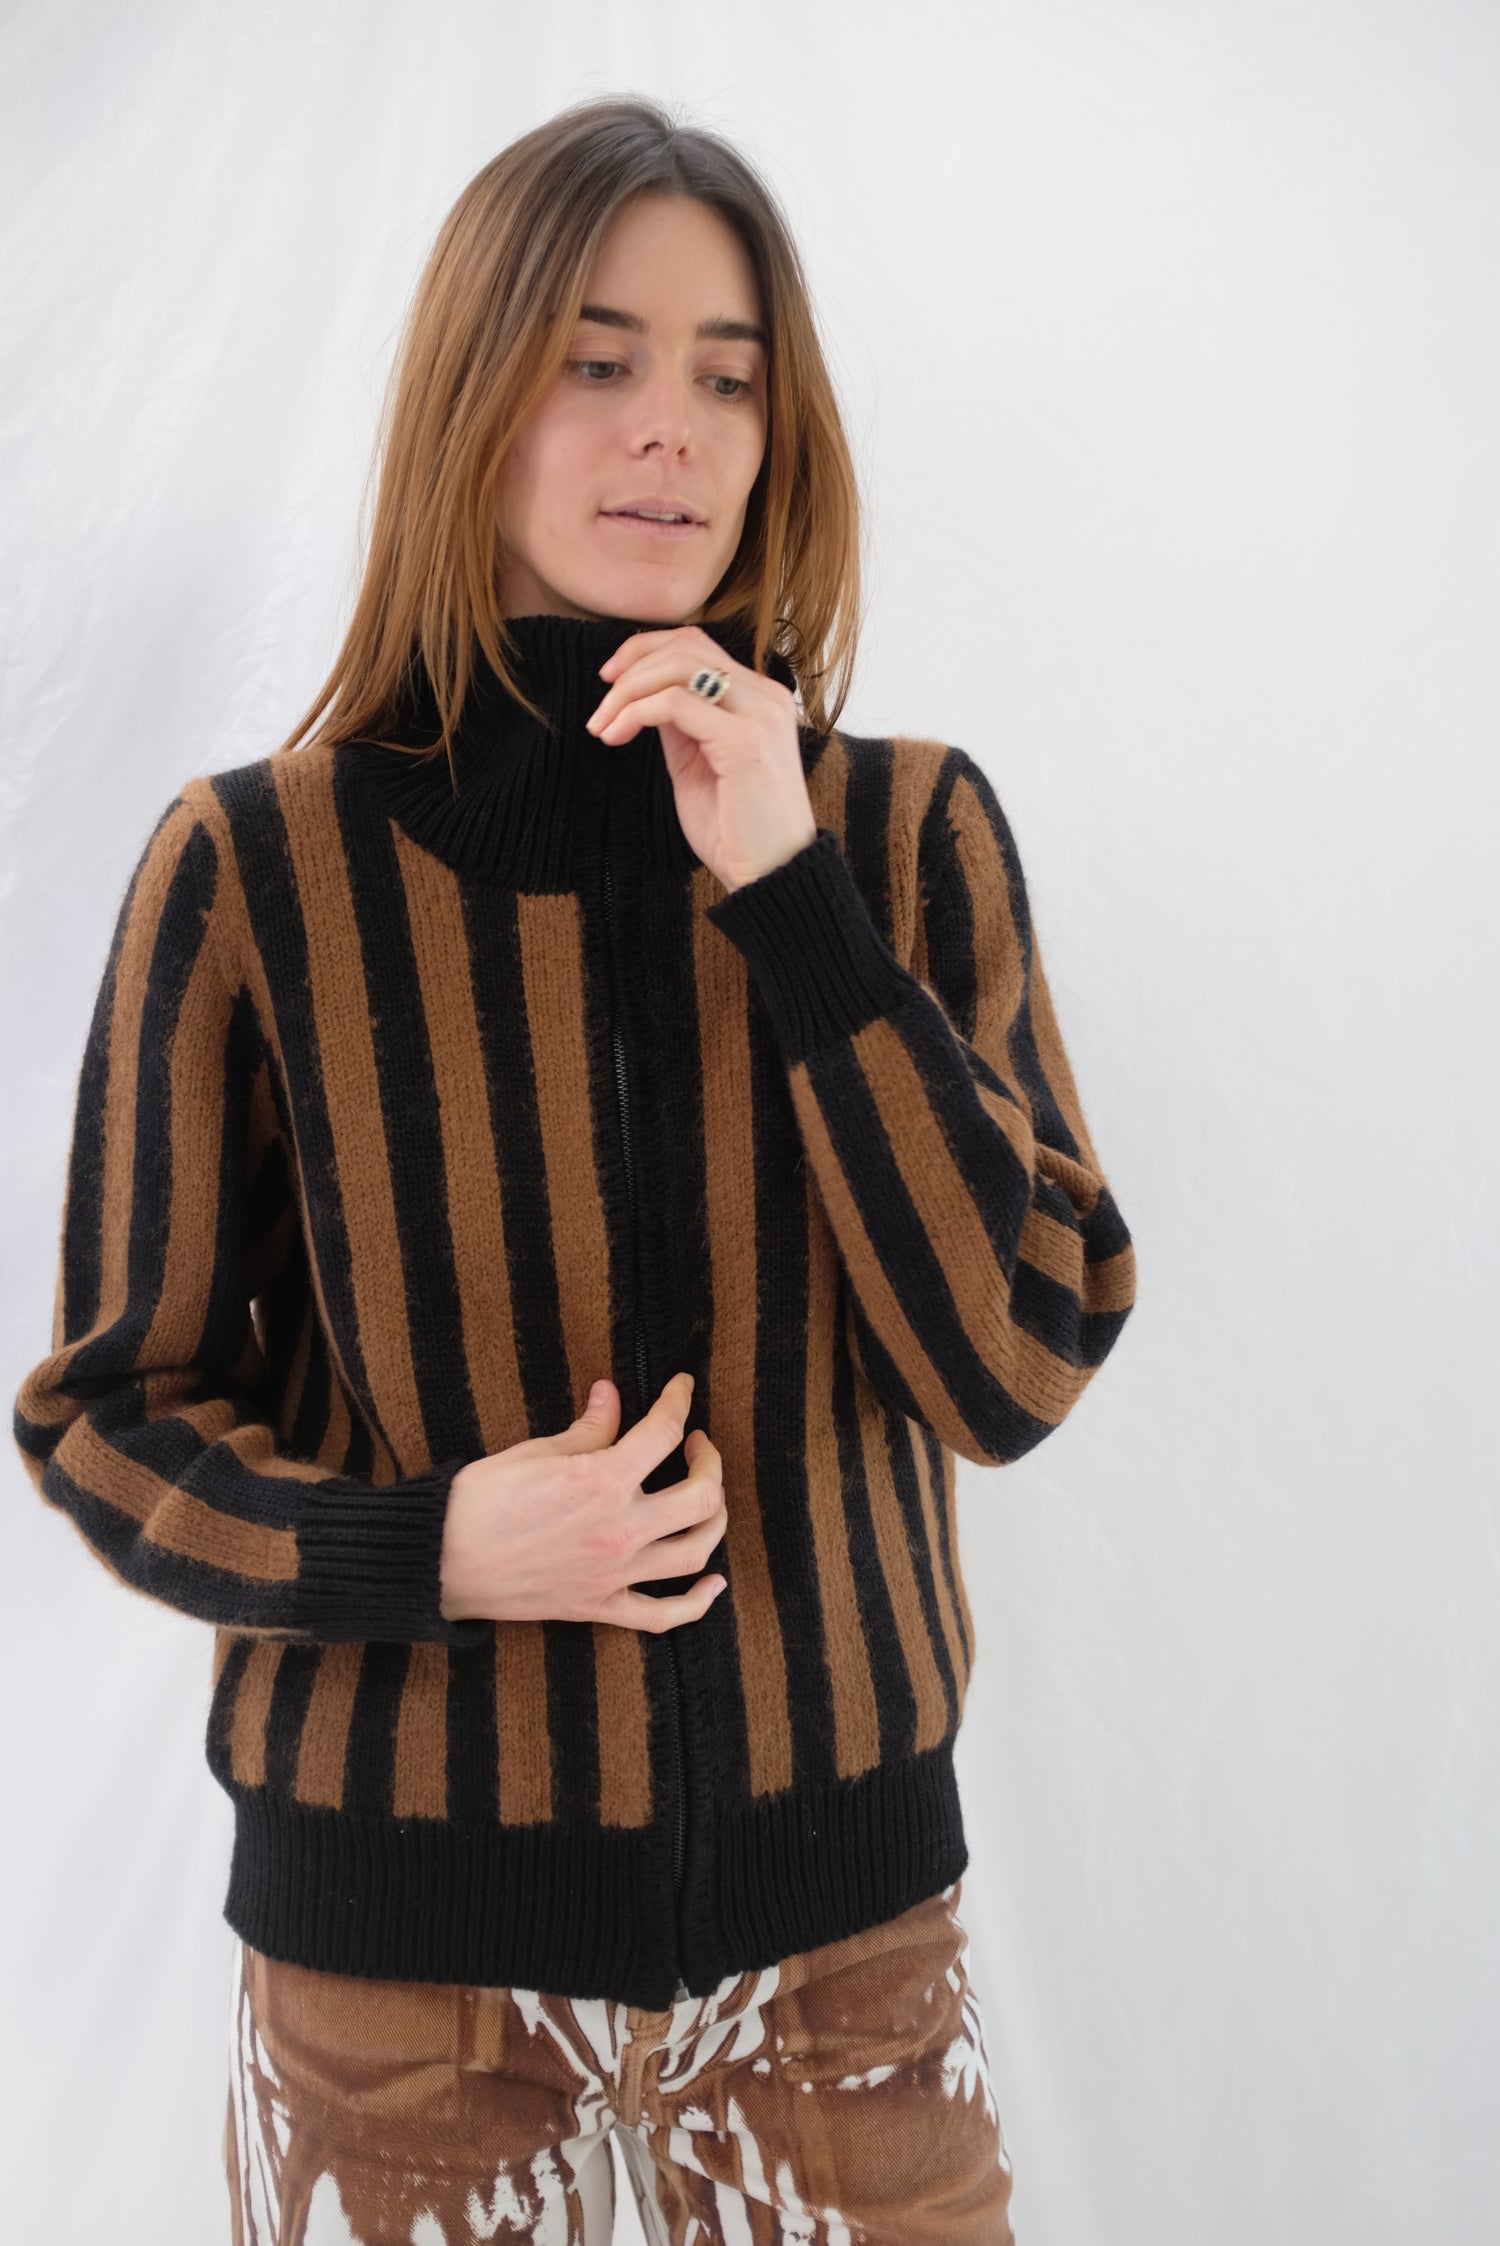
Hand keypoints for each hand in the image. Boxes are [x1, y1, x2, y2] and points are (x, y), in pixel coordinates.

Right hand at [439, 1371, 729, 1629]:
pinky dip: (696, 1604)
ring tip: (706, 1497)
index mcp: (602, 1481)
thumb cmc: (480, 1500)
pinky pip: (663, 1616)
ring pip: (694, 1553)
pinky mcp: (598, 1607)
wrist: (440, 1560)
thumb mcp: (536, 1451)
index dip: (679, 1400)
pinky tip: (712, 1583)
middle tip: (696, 1444)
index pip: (663, 1432)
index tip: (682, 1387)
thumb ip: (588, 1428)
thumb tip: (611, 1396)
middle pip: (701, 1498)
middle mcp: (619, 1529)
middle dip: (710, 1463)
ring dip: (714, 1521)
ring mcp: (613, 1573)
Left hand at [586, 624, 817, 892]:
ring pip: (678, 666)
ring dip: (627, 691)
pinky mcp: (743, 741)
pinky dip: (635, 713)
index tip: (610, 681)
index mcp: (758, 698)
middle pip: (685, 645)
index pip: (696, 644)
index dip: (645, 650)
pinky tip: (617, 737)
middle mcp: (765, 696)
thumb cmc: (737, 831)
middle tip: (599, 706)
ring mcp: (758, 715)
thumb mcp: (698, 764)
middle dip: (630, 665)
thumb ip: (680, 725)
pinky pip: (674, 704)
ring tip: (602, 726)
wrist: (772, 877)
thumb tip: (644, 695)